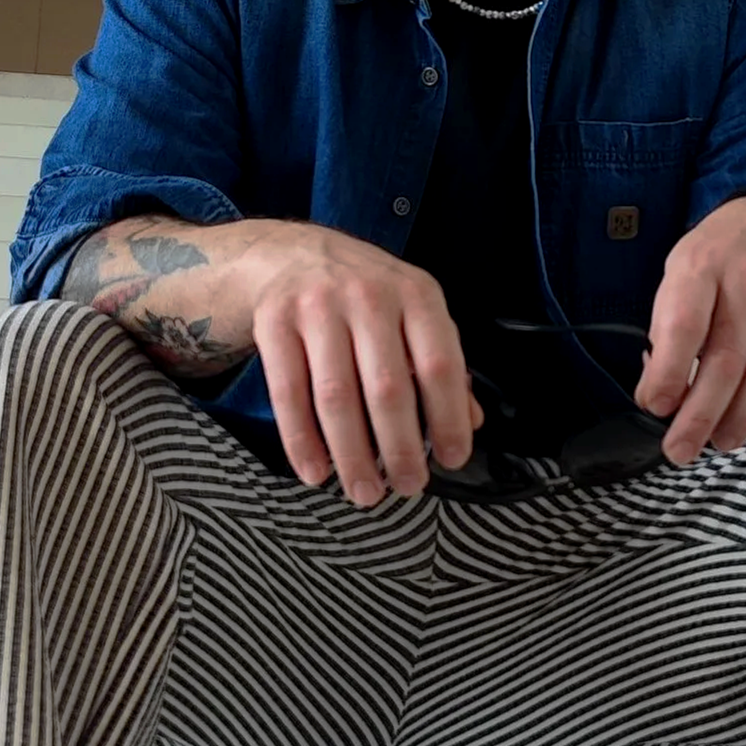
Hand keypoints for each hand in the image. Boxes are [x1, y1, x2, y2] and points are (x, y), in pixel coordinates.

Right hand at [61, 215, 479, 502]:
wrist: (291, 254)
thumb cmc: (366, 295)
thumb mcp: (414, 313)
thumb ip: (443, 364)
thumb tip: (472, 422)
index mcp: (416, 294)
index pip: (440, 364)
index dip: (448, 418)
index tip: (452, 459)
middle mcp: (368, 296)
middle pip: (388, 388)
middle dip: (401, 448)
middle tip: (408, 487)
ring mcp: (317, 307)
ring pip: (336, 397)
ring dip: (352, 455)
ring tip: (365, 492)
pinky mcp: (273, 322)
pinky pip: (288, 393)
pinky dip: (301, 441)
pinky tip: (316, 472)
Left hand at [635, 196, 745, 464]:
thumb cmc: (716, 256)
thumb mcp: (678, 273)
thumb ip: (669, 328)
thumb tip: (662, 393)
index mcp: (701, 266)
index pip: (684, 326)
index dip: (668, 373)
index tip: (655, 408)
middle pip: (727, 359)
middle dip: (701, 414)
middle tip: (682, 451)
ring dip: (744, 417)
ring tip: (723, 442)